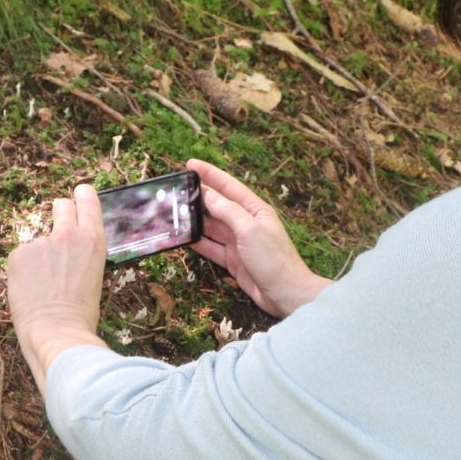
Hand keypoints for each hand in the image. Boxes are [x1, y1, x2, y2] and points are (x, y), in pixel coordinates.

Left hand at [7, 184, 108, 392]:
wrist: (56, 332)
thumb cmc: (81, 313)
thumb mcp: (94, 274)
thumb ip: (82, 252)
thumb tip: (69, 247)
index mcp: (92, 239)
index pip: (87, 199)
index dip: (82, 195)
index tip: (79, 193)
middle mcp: (67, 233)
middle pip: (60, 205)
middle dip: (60, 212)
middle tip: (58, 232)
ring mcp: (40, 242)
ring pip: (38, 240)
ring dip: (40, 254)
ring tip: (44, 285)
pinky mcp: (18, 254)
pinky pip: (22, 256)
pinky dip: (24, 270)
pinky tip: (30, 290)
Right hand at [187, 159, 331, 316]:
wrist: (286, 295)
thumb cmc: (273, 259)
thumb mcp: (250, 230)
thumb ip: (228, 211)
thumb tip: (209, 194)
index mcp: (255, 210)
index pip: (229, 186)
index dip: (210, 174)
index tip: (190, 164)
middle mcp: (246, 223)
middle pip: (218, 205)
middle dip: (199, 197)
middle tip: (177, 190)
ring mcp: (239, 242)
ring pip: (212, 226)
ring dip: (196, 220)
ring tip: (175, 212)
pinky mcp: (233, 260)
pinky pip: (211, 247)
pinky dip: (198, 242)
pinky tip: (184, 237)